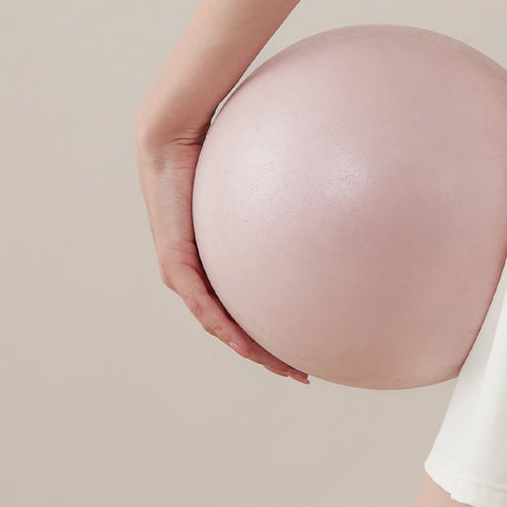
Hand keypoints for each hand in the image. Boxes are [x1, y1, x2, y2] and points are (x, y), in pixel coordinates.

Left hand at [134, 115, 309, 383]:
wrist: (174, 134)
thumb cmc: (221, 145)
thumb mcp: (263, 180)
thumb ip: (287, 189)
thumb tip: (331, 177)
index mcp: (218, 257)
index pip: (244, 304)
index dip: (273, 329)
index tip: (306, 344)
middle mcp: (197, 272)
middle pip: (234, 326)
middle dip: (268, 354)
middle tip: (301, 372)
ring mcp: (183, 272)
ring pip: (219, 325)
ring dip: (251, 350)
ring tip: (284, 367)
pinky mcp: (176, 263)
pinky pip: (204, 306)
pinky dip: (227, 329)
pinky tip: (248, 345)